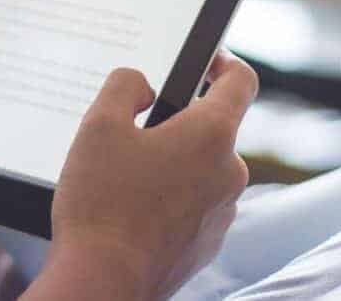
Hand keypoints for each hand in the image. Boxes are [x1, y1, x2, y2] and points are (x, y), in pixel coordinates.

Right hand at [30, 52, 257, 300]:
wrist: (102, 281)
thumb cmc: (101, 205)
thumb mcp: (99, 124)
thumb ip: (125, 85)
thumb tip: (143, 87)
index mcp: (211, 135)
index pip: (241, 81)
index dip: (224, 62)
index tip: (207, 61)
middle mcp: (229, 173)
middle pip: (212, 129)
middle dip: (176, 126)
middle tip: (132, 134)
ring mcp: (222, 213)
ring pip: (201, 170)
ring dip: (173, 166)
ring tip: (125, 180)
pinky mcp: (207, 243)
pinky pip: (194, 206)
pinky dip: (170, 200)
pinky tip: (132, 210)